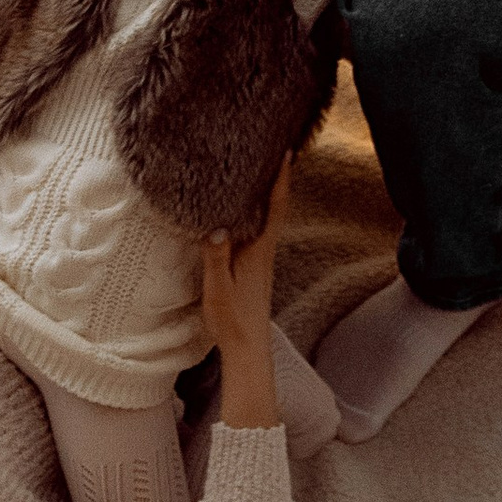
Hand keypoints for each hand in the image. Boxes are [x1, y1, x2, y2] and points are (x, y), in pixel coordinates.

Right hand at [203, 162, 290, 425]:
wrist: (248, 350)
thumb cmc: (233, 321)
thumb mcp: (218, 290)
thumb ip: (215, 260)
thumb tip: (215, 228)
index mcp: (258, 253)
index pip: (274, 209)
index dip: (281, 181)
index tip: (287, 153)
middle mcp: (263, 253)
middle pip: (273, 208)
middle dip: (274, 180)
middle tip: (271, 151)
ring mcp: (260, 261)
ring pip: (265, 220)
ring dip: (264, 196)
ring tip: (255, 173)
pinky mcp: (253, 269)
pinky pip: (256, 233)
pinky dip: (253, 215)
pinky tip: (240, 213)